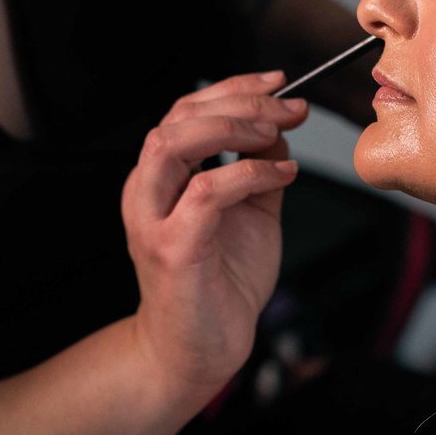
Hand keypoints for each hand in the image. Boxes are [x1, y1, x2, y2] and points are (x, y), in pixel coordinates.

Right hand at [122, 72, 304, 405]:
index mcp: (160, 178)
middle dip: (239, 101)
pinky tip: (281, 175)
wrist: (198, 351)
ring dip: (232, 128)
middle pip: (178, 117)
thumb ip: (259, 169)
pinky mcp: (173, 250)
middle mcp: (147, 192)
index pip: (186, 110)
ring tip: (276, 133)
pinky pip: (206, 193)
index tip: (280, 83)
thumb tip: (280, 128)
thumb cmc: (218, 284)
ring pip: (174, 144)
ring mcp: (154, 220)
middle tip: (289, 107)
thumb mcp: (249, 213)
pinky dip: (248, 174)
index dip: (233, 88)